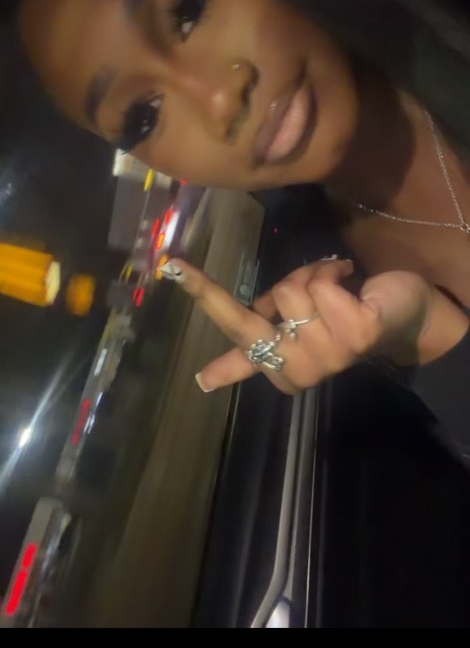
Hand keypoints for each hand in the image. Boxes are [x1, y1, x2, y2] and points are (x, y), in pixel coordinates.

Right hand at [159, 257, 468, 393]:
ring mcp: (328, 356)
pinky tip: (351, 281)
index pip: (233, 346)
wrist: (404, 315)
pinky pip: (320, 284)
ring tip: (334, 284)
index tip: (172, 302)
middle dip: (207, 293)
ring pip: (289, 291)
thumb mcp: (297, 322)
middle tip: (176, 267)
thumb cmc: (343, 313)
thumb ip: (262, 332)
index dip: (201, 307)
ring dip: (310, 274)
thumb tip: (207, 380)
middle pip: (246, 321)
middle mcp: (299, 371)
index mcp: (281, 371)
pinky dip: (333, 270)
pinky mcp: (355, 334)